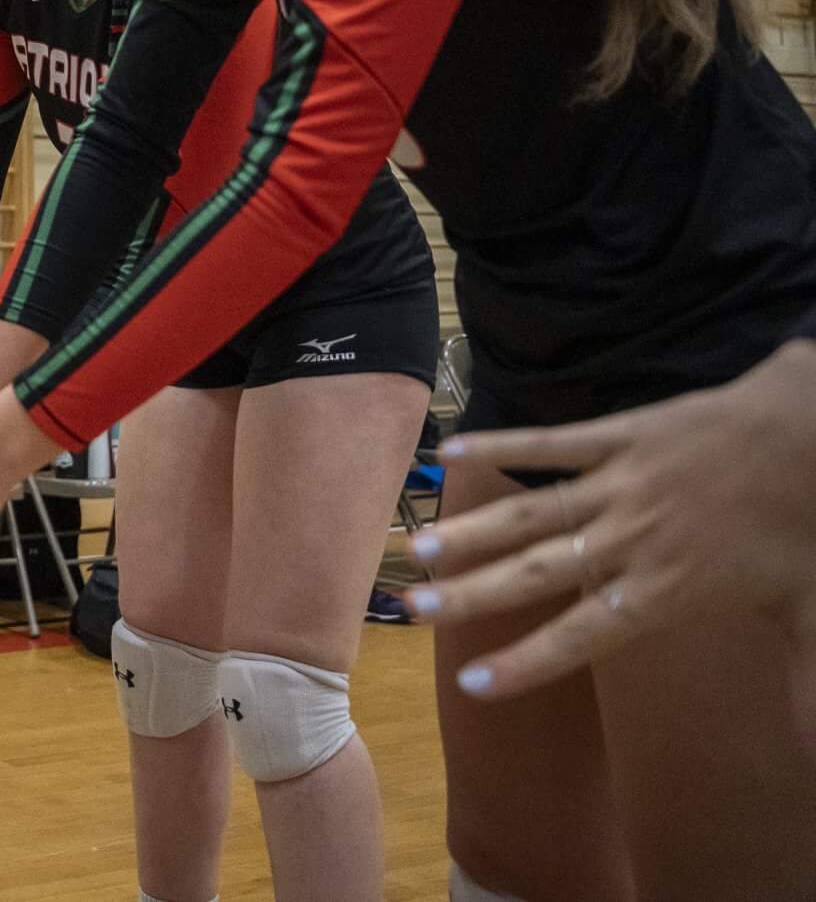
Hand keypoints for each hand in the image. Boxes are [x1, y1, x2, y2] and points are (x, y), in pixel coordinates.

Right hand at [407, 341, 815, 747]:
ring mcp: (621, 484)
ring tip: (420, 547)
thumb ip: (804, 680)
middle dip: (473, 595)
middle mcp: (632, 539)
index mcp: (670, 587)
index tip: (476, 683)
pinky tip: (455, 448)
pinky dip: (504, 445)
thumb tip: (811, 755)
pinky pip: (554, 443)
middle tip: (413, 608)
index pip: (585, 634)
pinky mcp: (622, 435)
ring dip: (475, 531)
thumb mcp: (809, 609)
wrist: (815, 432)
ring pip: (535, 514)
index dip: (530, 660)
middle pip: (538, 573)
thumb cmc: (810, 525)